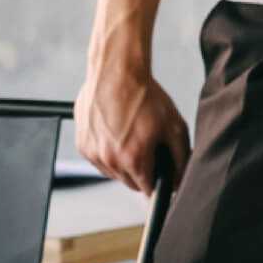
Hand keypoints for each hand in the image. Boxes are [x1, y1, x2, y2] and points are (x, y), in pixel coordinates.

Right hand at [76, 59, 189, 193]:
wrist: (117, 72)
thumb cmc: (144, 96)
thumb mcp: (174, 126)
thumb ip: (180, 159)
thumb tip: (178, 181)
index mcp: (134, 159)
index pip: (148, 190)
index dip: (157, 180)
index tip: (159, 170)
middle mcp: (110, 160)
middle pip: (130, 182)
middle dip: (141, 170)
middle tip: (147, 145)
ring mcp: (93, 152)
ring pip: (113, 172)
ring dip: (122, 162)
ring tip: (130, 135)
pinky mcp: (82, 143)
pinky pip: (98, 158)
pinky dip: (107, 151)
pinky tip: (116, 131)